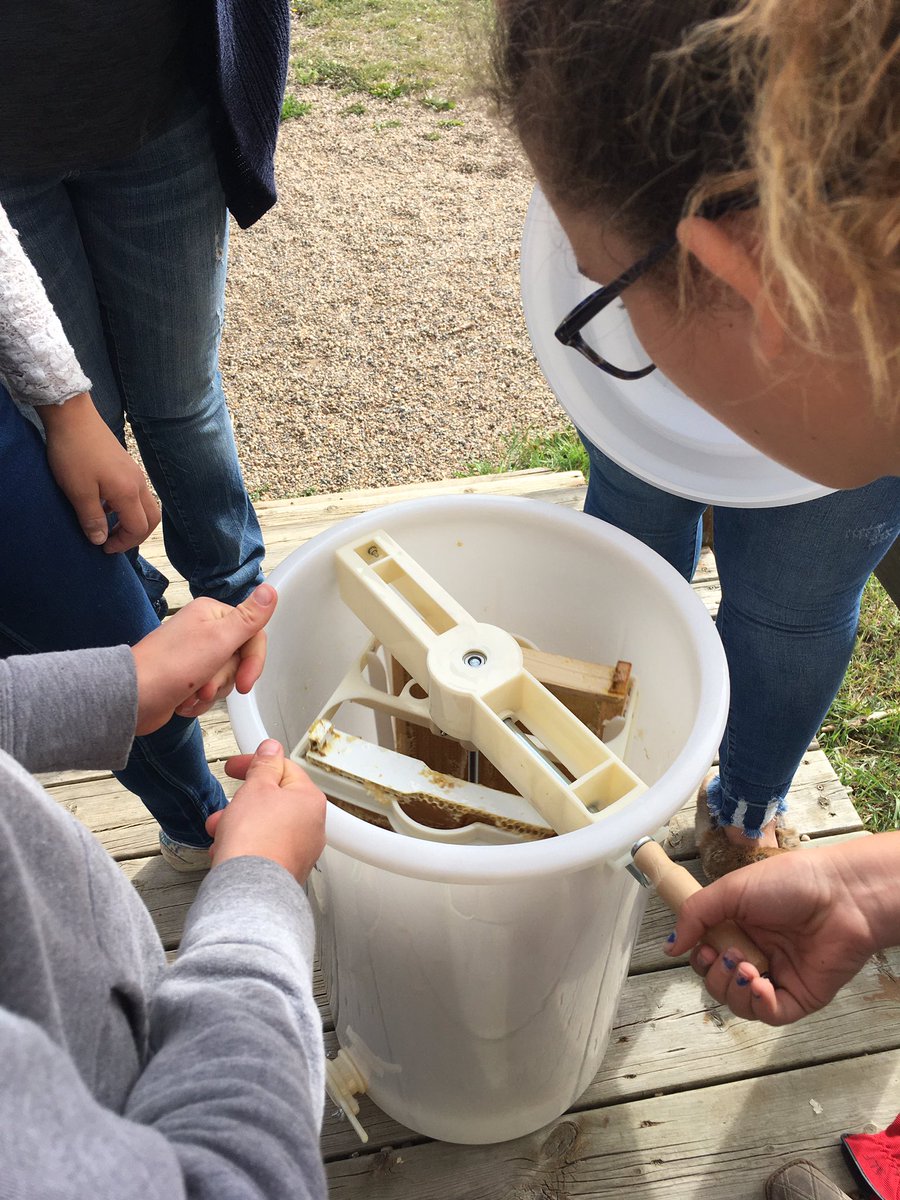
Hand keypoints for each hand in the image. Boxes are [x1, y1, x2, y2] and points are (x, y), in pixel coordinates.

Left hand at [39, 392, 159, 551]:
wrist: (72, 416)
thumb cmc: (74, 454)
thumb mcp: (78, 491)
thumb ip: (92, 518)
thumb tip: (100, 540)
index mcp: (128, 492)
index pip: (138, 528)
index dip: (123, 543)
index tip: (103, 548)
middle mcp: (138, 483)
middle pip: (151, 519)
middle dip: (135, 535)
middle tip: (112, 542)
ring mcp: (134, 473)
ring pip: (145, 506)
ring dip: (130, 521)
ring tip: (106, 525)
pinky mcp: (126, 465)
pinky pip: (135, 493)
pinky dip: (125, 507)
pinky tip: (103, 504)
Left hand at [130, 584, 274, 733]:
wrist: (132, 700)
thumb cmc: (170, 668)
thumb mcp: (219, 640)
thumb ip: (249, 617)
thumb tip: (270, 590)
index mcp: (212, 614)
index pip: (253, 635)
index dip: (253, 661)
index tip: (246, 682)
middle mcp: (203, 631)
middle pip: (239, 659)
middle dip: (224, 680)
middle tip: (204, 684)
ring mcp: (194, 656)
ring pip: (225, 679)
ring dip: (211, 693)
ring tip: (190, 693)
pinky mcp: (186, 678)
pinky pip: (209, 693)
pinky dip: (199, 702)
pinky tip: (183, 701)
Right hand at [207, 741, 325, 883]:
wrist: (249, 889)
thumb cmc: (256, 840)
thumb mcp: (255, 789)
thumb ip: (264, 765)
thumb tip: (271, 749)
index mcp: (310, 800)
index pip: (284, 768)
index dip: (256, 764)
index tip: (237, 766)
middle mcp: (312, 826)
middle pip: (274, 800)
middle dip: (244, 801)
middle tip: (227, 805)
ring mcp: (300, 850)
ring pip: (266, 826)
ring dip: (240, 823)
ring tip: (222, 830)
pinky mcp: (285, 870)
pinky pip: (264, 848)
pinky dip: (246, 845)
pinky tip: (228, 851)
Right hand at [666, 844, 879, 1024]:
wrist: (841, 895)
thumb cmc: (792, 882)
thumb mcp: (731, 890)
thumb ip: (695, 915)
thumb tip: (669, 946)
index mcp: (739, 927)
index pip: (706, 956)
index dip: (699, 958)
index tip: (703, 946)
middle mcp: (756, 953)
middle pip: (718, 983)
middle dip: (715, 973)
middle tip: (729, 953)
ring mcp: (778, 977)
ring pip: (740, 1003)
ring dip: (733, 988)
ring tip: (746, 965)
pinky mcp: (800, 996)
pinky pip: (769, 1015)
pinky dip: (758, 1004)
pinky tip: (759, 982)